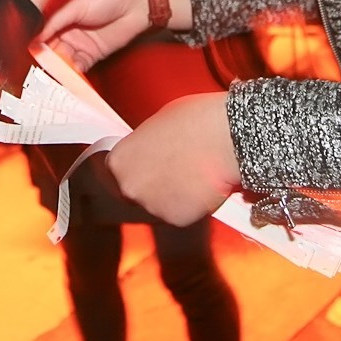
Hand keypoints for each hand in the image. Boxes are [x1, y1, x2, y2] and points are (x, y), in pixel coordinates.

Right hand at [41, 0, 146, 71]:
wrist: (135, 5)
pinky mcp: (91, 56)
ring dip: (57, 69)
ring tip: (52, 74)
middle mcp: (67, 33)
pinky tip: (69, 73)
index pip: (42, 34)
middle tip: (39, 67)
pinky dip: (72, 73)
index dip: (35, 44)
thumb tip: (36, 37)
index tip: (29, 53)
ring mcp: (78, 45)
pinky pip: (78, 68)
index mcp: (59, 19)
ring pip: (62, 61)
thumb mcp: (75, 6)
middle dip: (45, 60)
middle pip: (50, 50)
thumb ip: (55, 22)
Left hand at [107, 93, 239, 225]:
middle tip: (171, 171)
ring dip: (169, 197)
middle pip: (133, 193)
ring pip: (157, 206)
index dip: (133, 168)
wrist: (227, 139)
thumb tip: (147, 153)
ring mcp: (151, 206)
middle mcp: (129, 187)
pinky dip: (188, 206)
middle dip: (150, 185)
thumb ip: (144, 145)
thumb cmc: (194, 121)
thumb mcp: (157, 124)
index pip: (114, 172)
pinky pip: (178, 215)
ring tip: (190, 176)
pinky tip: (200, 188)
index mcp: (119, 161)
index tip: (145, 166)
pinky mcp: (175, 219)